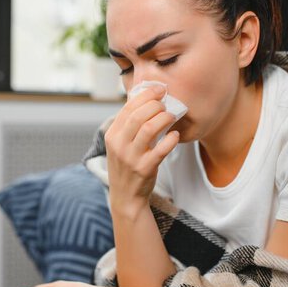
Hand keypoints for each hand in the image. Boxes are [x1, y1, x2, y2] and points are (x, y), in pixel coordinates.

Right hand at [104, 85, 179, 218]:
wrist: (125, 196)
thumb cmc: (126, 165)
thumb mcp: (119, 144)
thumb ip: (128, 124)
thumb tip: (143, 97)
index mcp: (112, 134)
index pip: (128, 107)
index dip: (146, 95)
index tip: (160, 89)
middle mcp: (119, 145)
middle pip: (139, 115)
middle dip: (156, 105)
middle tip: (166, 104)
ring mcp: (131, 158)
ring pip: (150, 129)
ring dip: (164, 119)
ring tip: (171, 117)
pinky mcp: (144, 169)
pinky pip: (161, 150)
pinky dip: (171, 139)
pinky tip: (175, 136)